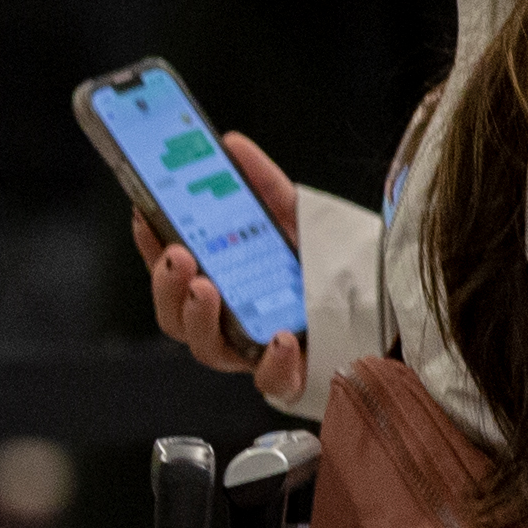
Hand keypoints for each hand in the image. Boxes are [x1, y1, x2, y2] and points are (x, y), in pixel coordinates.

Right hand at [133, 166, 309, 409]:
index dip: (150, 246)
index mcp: (221, 284)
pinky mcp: (292, 377)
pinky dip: (272, 363)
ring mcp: (256, 353)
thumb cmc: (326, 267)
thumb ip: (263, 184)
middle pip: (176, 316)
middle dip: (167, 286)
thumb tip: (231, 145)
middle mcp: (229, 323)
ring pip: (208, 350)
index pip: (171, 271)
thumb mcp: (294, 218)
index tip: (144, 214)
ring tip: (206, 288)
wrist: (383, 305)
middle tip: (178, 256)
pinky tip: (281, 337)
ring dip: (198, 319)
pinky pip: (272, 382)